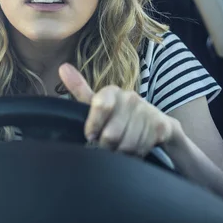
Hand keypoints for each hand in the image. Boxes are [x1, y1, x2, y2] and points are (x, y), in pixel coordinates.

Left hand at [59, 63, 179, 156]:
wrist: (156, 124)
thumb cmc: (119, 115)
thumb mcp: (98, 103)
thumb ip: (79, 89)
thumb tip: (62, 67)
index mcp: (112, 92)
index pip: (100, 106)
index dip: (93, 126)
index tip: (90, 136)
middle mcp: (130, 97)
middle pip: (111, 134)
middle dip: (107, 145)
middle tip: (107, 145)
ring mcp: (147, 111)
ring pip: (126, 145)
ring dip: (121, 153)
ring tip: (120, 148)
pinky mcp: (160, 126)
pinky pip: (141, 148)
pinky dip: (135, 154)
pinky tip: (134, 149)